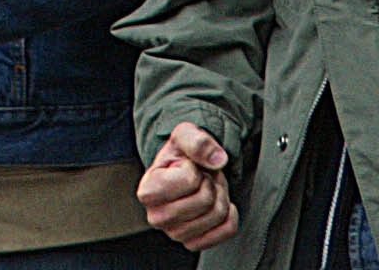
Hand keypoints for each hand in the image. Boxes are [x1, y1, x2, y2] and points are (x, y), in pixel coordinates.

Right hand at [137, 122, 236, 249]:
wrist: (186, 171)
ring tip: (206, 187)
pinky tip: (216, 203)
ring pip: (217, 215)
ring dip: (219, 195)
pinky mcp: (193, 243)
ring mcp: (175, 233)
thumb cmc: (180, 154)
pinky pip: (227, 229)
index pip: (189, 180)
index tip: (187, 166)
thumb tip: (217, 160)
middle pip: (205, 200)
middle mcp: (157, 217)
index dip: (195, 168)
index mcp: (148, 191)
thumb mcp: (184, 135)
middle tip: (201, 177)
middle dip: (210, 182)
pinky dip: (230, 213)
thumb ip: (198, 141)